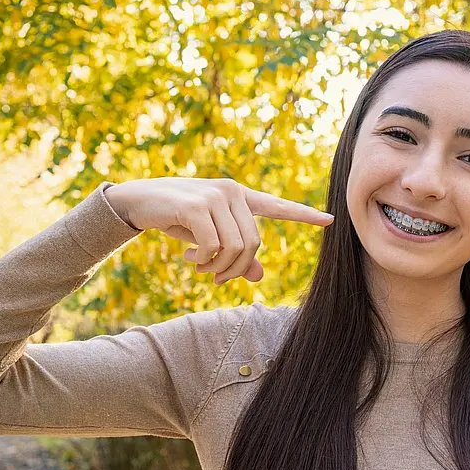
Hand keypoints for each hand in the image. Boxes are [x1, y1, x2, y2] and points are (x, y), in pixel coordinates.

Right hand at [104, 177, 334, 284]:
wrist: (139, 201)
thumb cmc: (177, 219)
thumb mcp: (208, 238)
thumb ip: (235, 255)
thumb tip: (259, 276)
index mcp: (239, 197)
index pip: (277, 207)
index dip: (303, 216)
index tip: (330, 220)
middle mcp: (231, 192)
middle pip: (253, 244)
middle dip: (235, 268)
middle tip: (215, 277)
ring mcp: (215, 196)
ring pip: (235, 247)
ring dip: (217, 267)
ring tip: (199, 266)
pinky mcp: (197, 205)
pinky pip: (213, 246)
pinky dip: (203, 261)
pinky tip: (189, 258)